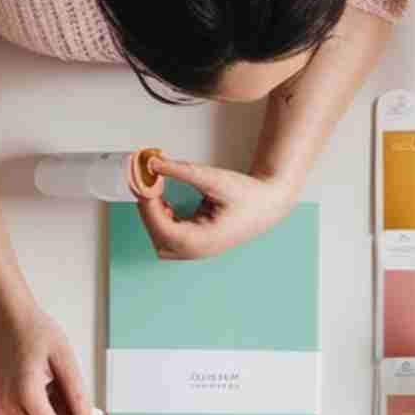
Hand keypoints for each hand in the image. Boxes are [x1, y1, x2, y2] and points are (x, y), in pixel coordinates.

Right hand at [1, 307, 93, 414]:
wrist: (12, 321)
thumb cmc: (38, 333)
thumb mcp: (65, 358)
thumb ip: (77, 391)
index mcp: (26, 393)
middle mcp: (12, 405)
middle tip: (82, 407)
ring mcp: (8, 406)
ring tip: (67, 396)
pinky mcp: (10, 404)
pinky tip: (57, 395)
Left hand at [134, 156, 295, 259]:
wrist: (268, 204)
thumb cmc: (247, 195)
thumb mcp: (214, 179)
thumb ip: (182, 171)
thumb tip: (153, 164)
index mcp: (203, 240)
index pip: (162, 228)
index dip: (148, 204)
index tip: (145, 180)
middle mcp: (198, 250)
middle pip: (158, 237)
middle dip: (148, 210)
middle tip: (147, 182)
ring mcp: (197, 250)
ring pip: (160, 240)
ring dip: (153, 218)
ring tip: (157, 192)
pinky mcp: (196, 243)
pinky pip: (169, 237)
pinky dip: (161, 220)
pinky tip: (165, 202)